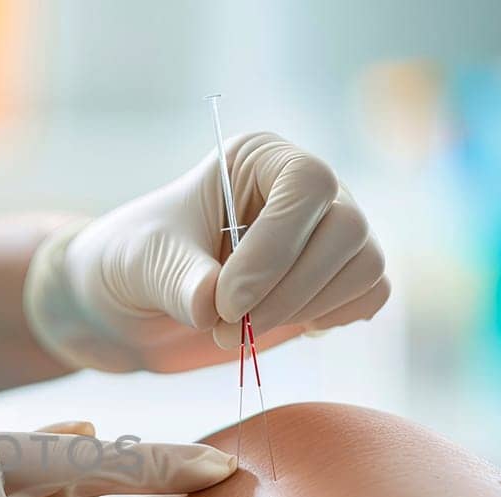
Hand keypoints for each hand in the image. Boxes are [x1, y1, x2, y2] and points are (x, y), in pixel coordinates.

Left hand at [24, 132, 390, 372]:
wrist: (130, 307)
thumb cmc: (132, 263)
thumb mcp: (141, 264)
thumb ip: (180, 280)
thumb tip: (215, 304)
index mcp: (259, 158)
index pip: (307, 185)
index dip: (276, 249)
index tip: (227, 302)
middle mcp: (303, 189)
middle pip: (346, 229)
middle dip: (290, 291)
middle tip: (227, 329)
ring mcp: (323, 234)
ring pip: (364, 266)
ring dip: (305, 311)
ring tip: (237, 334)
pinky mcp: (331, 281)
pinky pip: (369, 295)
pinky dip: (331, 319)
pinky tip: (279, 329)